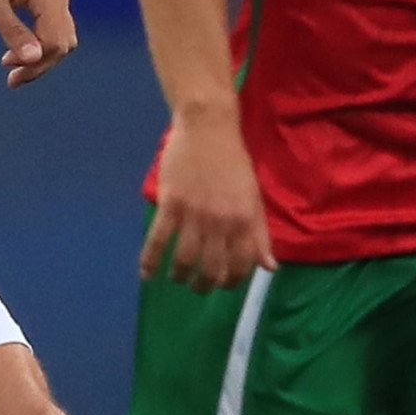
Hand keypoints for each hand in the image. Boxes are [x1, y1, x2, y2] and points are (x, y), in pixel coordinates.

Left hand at [0, 0, 74, 87]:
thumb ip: (13, 32)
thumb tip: (32, 59)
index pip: (54, 41)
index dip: (36, 64)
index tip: (11, 75)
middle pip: (63, 42)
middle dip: (40, 64)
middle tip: (13, 78)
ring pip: (62, 37)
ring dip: (40, 57)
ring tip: (12, 67)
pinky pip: (54, 27)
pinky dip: (40, 44)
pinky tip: (17, 52)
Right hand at [140, 99, 273, 292]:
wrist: (208, 128)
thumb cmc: (233, 163)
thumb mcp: (254, 199)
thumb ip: (260, 235)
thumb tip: (270, 268)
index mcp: (245, 221)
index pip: (241, 265)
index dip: (231, 281)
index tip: (222, 283)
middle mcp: (221, 222)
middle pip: (211, 268)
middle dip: (203, 285)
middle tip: (197, 286)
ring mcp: (194, 214)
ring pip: (184, 259)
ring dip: (179, 276)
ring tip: (177, 278)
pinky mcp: (170, 204)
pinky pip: (158, 240)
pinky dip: (149, 261)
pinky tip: (146, 275)